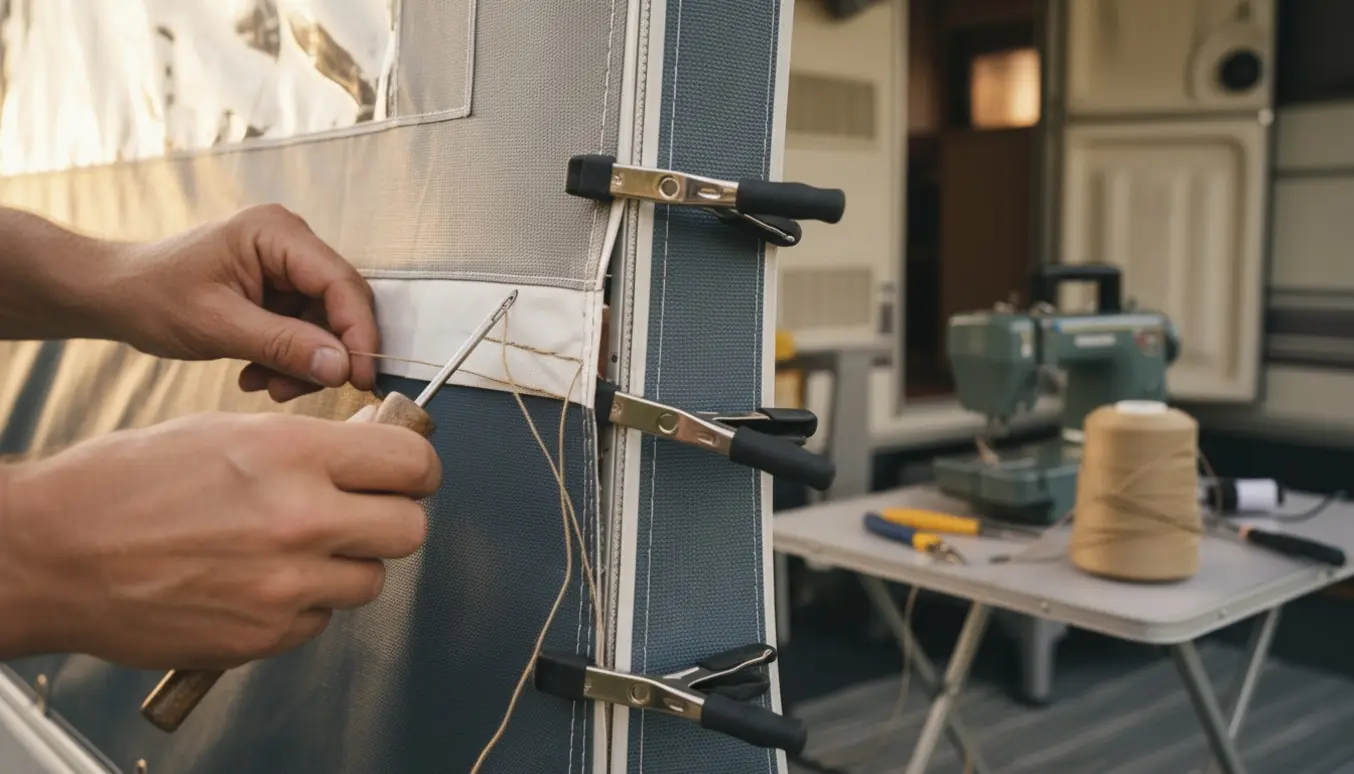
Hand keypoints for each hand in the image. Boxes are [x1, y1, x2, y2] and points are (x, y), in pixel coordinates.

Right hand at [0, 412, 439, 668]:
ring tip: (291, 549)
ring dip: (345, 565)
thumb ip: (309, 445)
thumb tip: (367, 452)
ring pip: (370, 580)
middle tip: (361, 511)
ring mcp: (286, 586)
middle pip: (410, 529)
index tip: (409, 473)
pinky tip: (256, 582)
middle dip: (391, 518)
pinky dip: (302, 605)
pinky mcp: (265, 636)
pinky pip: (320, 620)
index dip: (416, 468)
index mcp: (291, 454)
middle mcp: (300, 519)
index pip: (412, 462)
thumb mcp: (226, 430)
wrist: (52, 555)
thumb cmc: (122, 485)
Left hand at [105, 204, 377, 401]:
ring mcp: (286, 266)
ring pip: (325, 323)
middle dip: (324, 353)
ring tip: (265, 384)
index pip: (340, 283)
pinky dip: (287, 359)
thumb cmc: (153, 297)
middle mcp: (290, 242)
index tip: (358, 379)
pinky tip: (256, 374)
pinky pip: (304, 329)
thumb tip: (342, 367)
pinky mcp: (279, 289)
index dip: (357, 333)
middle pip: (339, 304)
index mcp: (277, 232)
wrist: (115, 296)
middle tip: (295, 389)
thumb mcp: (218, 326)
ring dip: (301, 362)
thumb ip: (283, 345)